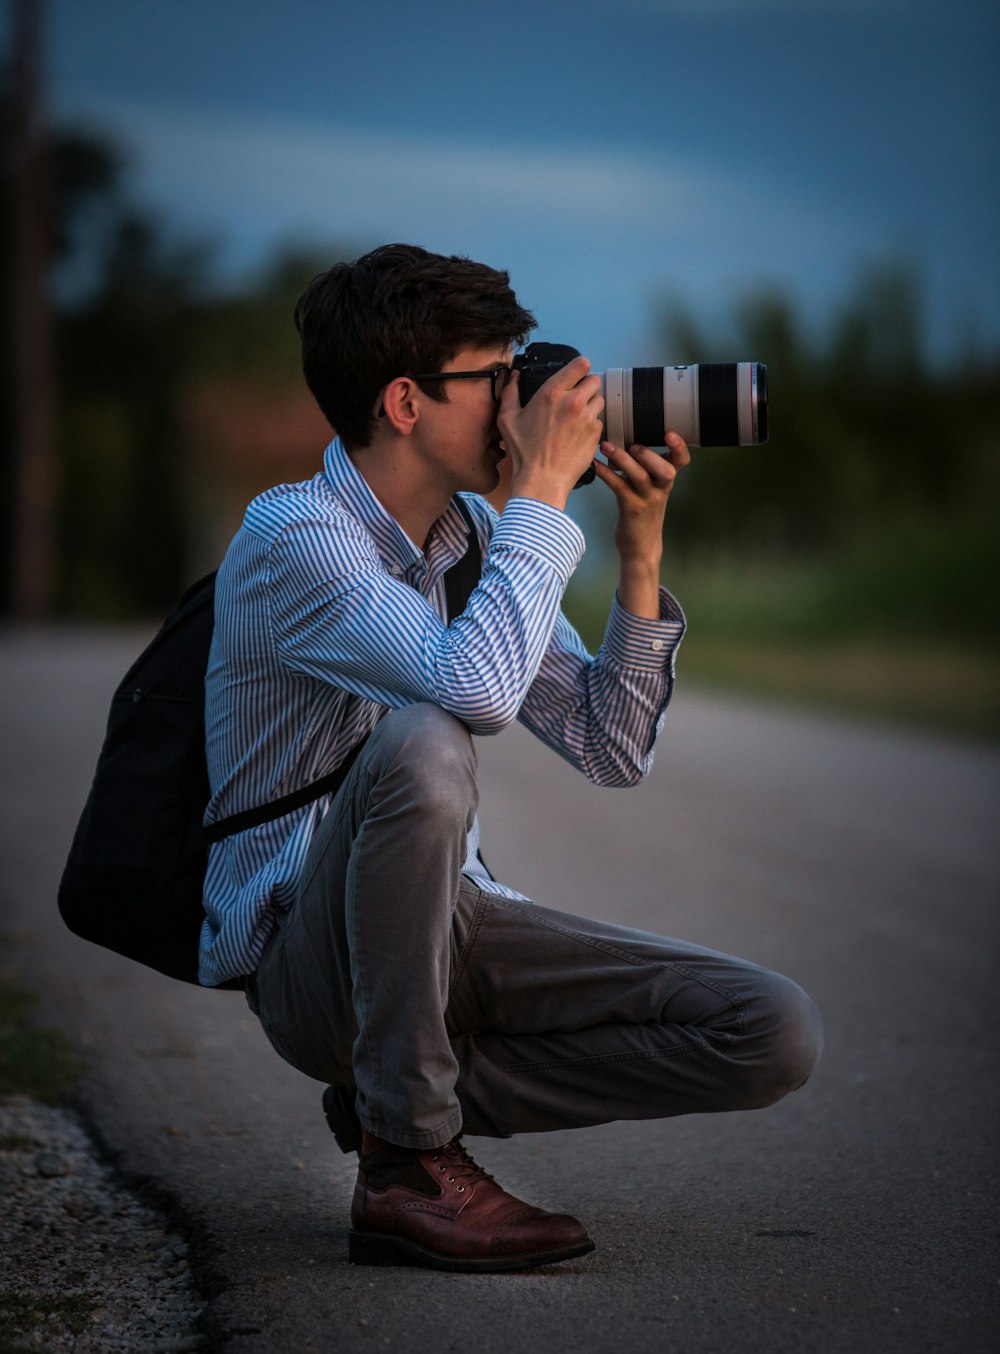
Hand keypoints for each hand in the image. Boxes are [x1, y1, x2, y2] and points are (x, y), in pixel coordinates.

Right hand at [497, 356, 603, 509]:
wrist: (542, 480)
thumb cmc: (524, 452)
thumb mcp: (508, 419)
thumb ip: (510, 392)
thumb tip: (513, 376)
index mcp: (552, 393)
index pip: (581, 364)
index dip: (580, 367)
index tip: (576, 373)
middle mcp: (573, 402)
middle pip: (595, 380)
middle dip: (587, 386)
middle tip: (575, 397)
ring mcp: (587, 418)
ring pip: (599, 401)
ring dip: (590, 405)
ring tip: (576, 417)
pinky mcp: (595, 434)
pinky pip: (599, 421)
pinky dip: (591, 425)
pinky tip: (577, 434)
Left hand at [592, 431, 690, 618]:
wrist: (640, 546)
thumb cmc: (642, 511)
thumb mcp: (651, 488)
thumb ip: (646, 467)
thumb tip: (627, 438)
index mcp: (667, 480)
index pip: (682, 461)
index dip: (680, 448)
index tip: (670, 433)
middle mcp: (661, 489)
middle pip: (665, 469)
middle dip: (649, 455)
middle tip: (633, 446)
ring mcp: (647, 500)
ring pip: (639, 476)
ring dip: (621, 459)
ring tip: (606, 446)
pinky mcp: (631, 509)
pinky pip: (619, 487)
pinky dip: (606, 474)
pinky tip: (596, 465)